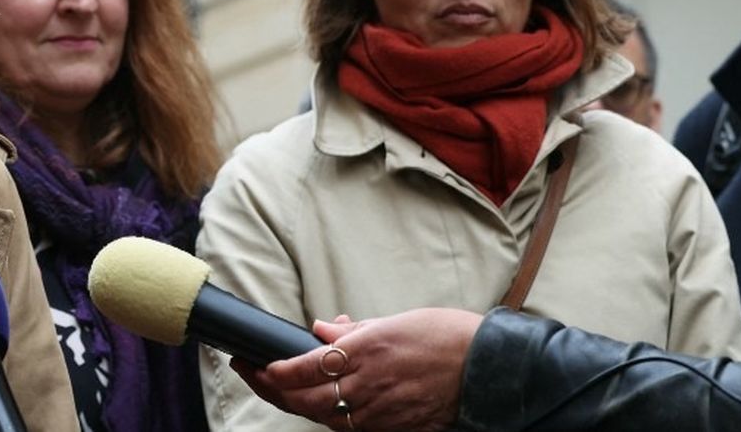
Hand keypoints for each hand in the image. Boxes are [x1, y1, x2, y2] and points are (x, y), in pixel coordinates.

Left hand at [231, 308, 482, 431]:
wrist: (489, 367)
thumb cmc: (445, 335)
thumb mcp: (395, 320)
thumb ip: (354, 330)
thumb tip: (319, 331)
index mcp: (366, 350)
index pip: (305, 367)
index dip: (274, 370)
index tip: (255, 362)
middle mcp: (369, 384)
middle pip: (306, 399)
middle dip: (273, 390)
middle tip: (251, 374)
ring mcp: (381, 411)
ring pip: (325, 417)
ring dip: (297, 405)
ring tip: (276, 390)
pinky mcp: (395, 428)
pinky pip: (352, 427)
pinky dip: (329, 416)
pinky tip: (317, 405)